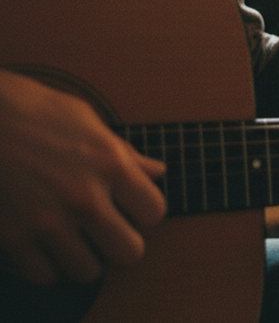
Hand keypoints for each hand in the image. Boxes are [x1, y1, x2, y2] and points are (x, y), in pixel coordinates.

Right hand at [0, 70, 165, 284]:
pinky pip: (44, 275)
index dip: (144, 212)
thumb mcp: (87, 121)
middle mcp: (84, 198)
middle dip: (122, 243)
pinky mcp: (12, 237)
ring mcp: (47, 222)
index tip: (131, 207)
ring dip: (84, 257)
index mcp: (110, 165)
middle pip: (129, 253)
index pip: (154, 212)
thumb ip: (125, 154)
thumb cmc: (32, 111)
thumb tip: (156, 171)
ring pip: (88, 272)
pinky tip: (43, 243)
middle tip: (108, 231)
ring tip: (75, 238)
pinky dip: (46, 264)